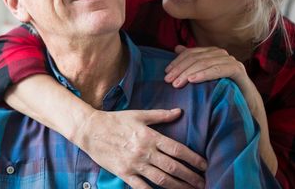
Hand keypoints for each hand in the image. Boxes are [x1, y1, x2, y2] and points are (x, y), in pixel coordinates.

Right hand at [74, 108, 206, 188]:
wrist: (90, 130)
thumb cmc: (115, 120)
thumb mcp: (138, 114)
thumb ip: (160, 115)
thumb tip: (179, 112)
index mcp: (150, 136)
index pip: (177, 150)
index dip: (193, 159)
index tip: (204, 165)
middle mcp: (144, 151)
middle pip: (173, 167)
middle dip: (191, 177)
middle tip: (203, 182)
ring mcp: (134, 164)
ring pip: (161, 179)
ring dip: (178, 186)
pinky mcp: (124, 173)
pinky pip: (142, 187)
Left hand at [164, 46, 261, 113]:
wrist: (246, 105)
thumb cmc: (222, 90)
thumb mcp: (203, 77)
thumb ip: (192, 62)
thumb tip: (177, 48)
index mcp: (211, 53)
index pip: (190, 53)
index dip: (177, 62)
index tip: (166, 73)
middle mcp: (221, 54)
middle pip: (196, 58)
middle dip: (180, 69)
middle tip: (168, 80)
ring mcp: (230, 60)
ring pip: (204, 63)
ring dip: (188, 73)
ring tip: (177, 83)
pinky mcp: (237, 70)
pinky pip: (218, 70)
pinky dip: (204, 74)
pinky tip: (192, 80)